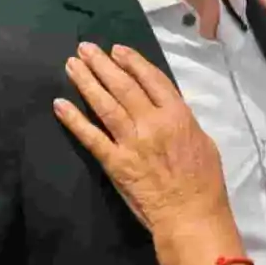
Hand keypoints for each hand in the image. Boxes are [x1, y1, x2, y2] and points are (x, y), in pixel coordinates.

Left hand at [54, 42, 239, 264]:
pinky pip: (91, 137)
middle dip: (102, 64)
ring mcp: (131, 142)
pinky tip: (60, 104)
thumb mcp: (204, 142)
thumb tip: (166, 109)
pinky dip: (74, 119)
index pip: (152, 80)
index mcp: (178, 116)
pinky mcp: (115, 163)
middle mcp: (152, 123)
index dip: (133, 62)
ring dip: (86, 82)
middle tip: (85, 48)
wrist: (191, 215)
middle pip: (123, 86)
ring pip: (105, 105)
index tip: (117, 50)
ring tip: (72, 65)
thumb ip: (183, 122)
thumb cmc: (205, 183)